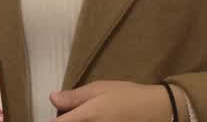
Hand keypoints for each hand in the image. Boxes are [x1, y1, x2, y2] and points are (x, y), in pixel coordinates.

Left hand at [50, 81, 176, 121]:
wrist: (155, 111)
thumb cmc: (128, 96)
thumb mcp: (101, 88)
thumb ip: (75, 96)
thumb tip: (52, 98)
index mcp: (85, 117)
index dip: (55, 119)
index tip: (58, 113)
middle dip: (67, 119)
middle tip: (77, 111)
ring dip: (79, 121)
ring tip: (92, 114)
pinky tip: (100, 119)